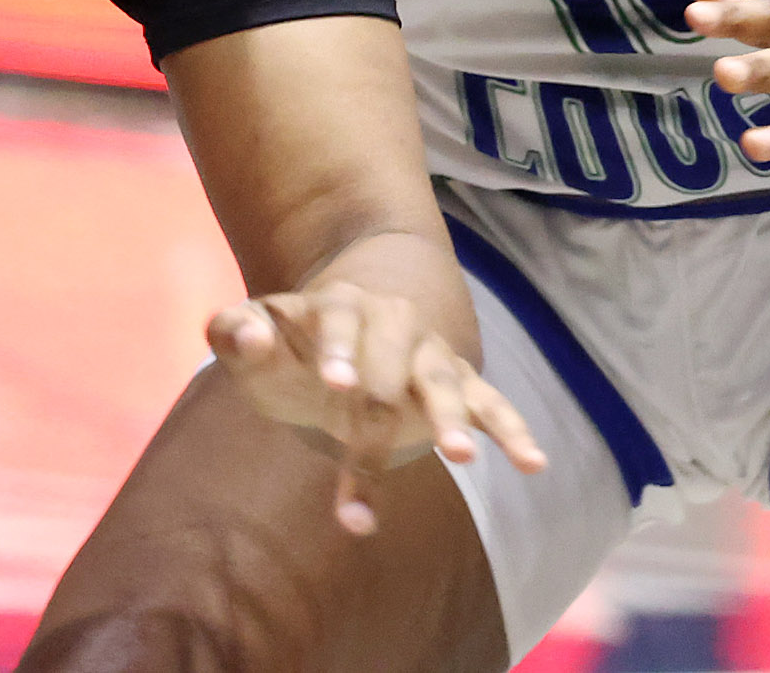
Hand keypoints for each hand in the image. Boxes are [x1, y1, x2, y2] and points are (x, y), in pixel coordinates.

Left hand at [208, 285, 544, 533]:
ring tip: (462, 459)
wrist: (346, 334)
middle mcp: (392, 324)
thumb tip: (244, 333)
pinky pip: (491, 405)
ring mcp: (430, 355)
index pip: (339, 319)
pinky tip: (534, 464)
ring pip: (445, 384)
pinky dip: (512, 432)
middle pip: (391, 367)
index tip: (334, 382)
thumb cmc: (290, 347)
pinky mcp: (459, 386)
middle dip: (386, 405)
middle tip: (376, 442)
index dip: (338, 349)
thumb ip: (235, 332)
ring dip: (452, 420)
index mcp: (339, 305)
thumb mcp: (256, 338)